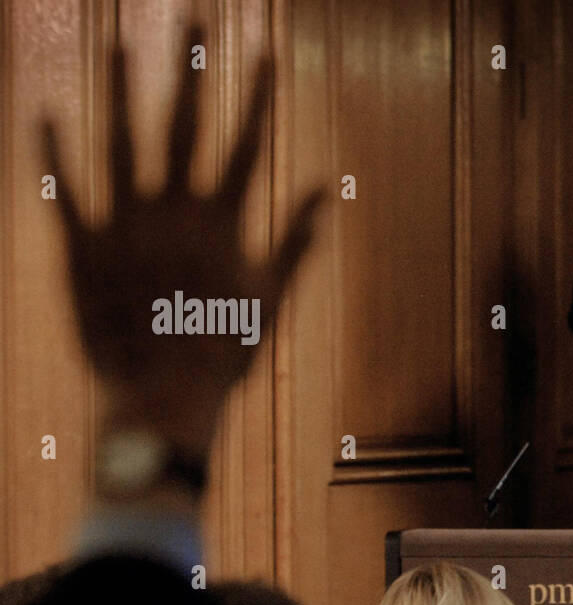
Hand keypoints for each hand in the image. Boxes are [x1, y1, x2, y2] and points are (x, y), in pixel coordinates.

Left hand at [42, 25, 325, 457]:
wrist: (165, 398)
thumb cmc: (225, 354)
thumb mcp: (270, 296)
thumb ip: (295, 238)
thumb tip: (324, 192)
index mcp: (221, 223)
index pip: (246, 144)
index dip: (257, 95)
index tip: (267, 52)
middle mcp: (173, 212)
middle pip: (183, 126)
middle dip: (193, 69)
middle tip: (195, 19)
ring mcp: (125, 227)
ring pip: (121, 143)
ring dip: (122, 90)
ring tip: (122, 42)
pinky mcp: (82, 250)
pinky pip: (65, 193)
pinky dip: (54, 154)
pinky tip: (46, 112)